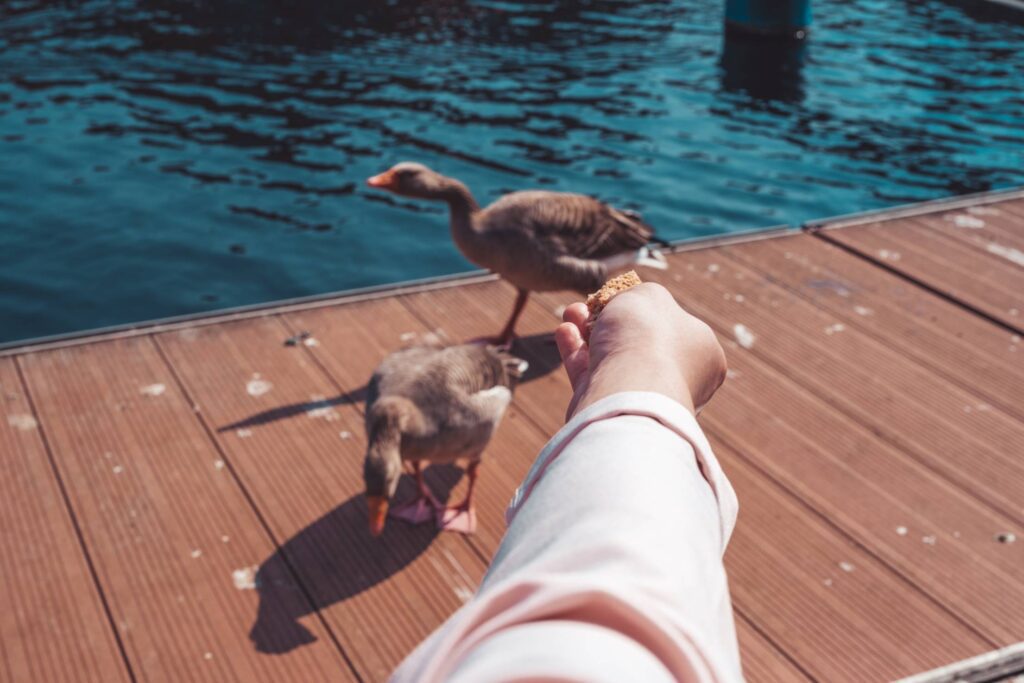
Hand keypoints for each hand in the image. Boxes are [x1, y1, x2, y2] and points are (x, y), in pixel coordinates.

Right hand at [554, 283, 726, 419]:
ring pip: (612, 358)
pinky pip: (593, 376)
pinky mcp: (613, 407)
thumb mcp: (650, 295)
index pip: (674, 325)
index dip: (644, 308)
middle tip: (589, 304)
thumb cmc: (647, 338)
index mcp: (702, 351)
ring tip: (572, 312)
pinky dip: (577, 352)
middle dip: (609, 320)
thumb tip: (627, 306)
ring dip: (588, 332)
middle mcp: (679, 377)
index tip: (621, 295)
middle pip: (638, 341)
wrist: (628, 390)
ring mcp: (644, 396)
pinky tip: (564, 331)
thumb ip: (641, 295)